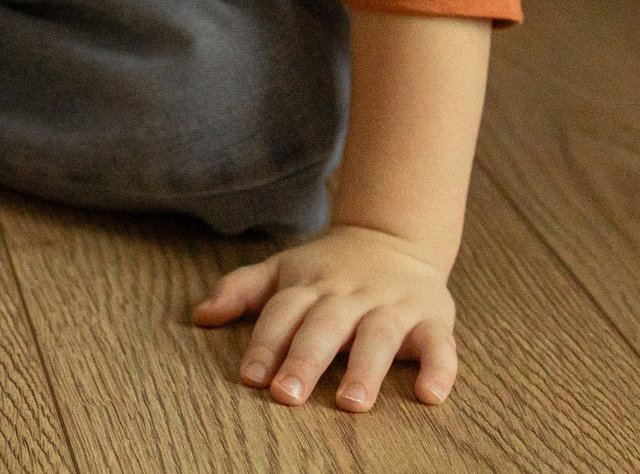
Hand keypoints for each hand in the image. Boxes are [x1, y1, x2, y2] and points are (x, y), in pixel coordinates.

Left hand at [192, 224, 457, 410]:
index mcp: (311, 285)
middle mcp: (350, 296)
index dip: (266, 343)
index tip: (250, 376)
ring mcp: (392, 306)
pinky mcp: (432, 318)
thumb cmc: (329, 267)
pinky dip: (439, 369)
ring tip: (352, 403)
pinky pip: (440, 345)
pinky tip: (430, 395)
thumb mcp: (283, 269)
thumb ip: (242, 289)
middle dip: (305, 360)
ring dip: (365, 369)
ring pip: (378, 337)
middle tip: (287, 395)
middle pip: (324, 327)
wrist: (394, 236)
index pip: (283, 313)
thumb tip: (200, 315)